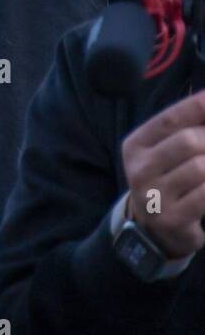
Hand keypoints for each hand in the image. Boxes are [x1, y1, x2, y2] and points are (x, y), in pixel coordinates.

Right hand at [121, 89, 204, 257]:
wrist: (154, 227)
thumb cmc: (168, 177)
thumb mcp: (165, 149)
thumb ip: (186, 125)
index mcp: (136, 145)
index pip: (171, 118)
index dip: (200, 106)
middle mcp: (138, 169)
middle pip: (189, 141)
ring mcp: (153, 195)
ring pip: (201, 167)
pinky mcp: (172, 218)